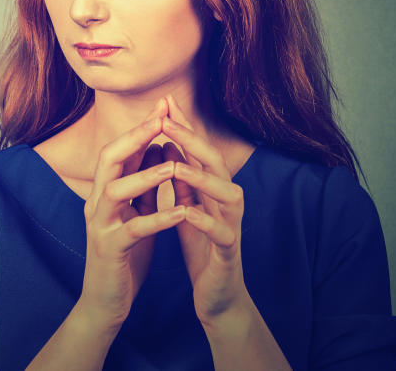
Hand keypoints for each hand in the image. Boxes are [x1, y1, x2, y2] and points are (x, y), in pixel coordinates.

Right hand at [78, 101, 186, 328]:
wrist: (105, 300)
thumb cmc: (124, 255)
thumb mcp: (135, 212)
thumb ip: (143, 183)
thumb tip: (156, 146)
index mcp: (103, 192)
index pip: (117, 149)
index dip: (139, 127)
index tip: (163, 106)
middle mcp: (96, 203)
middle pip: (107, 159)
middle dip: (134, 137)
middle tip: (161, 120)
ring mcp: (100, 226)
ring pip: (115, 191)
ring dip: (145, 175)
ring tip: (174, 165)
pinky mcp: (110, 250)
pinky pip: (133, 229)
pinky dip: (157, 219)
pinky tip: (180, 211)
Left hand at [161, 94, 249, 325]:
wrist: (217, 293)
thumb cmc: (202, 246)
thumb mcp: (188, 206)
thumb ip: (181, 178)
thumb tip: (168, 142)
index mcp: (214, 188)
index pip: (198, 150)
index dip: (183, 126)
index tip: (163, 102)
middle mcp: (227, 200)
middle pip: (216, 162)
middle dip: (192, 139)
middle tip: (166, 120)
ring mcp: (231, 225)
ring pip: (226, 194)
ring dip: (201, 178)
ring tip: (177, 164)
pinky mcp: (228, 252)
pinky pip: (221, 233)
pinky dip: (205, 221)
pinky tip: (187, 213)